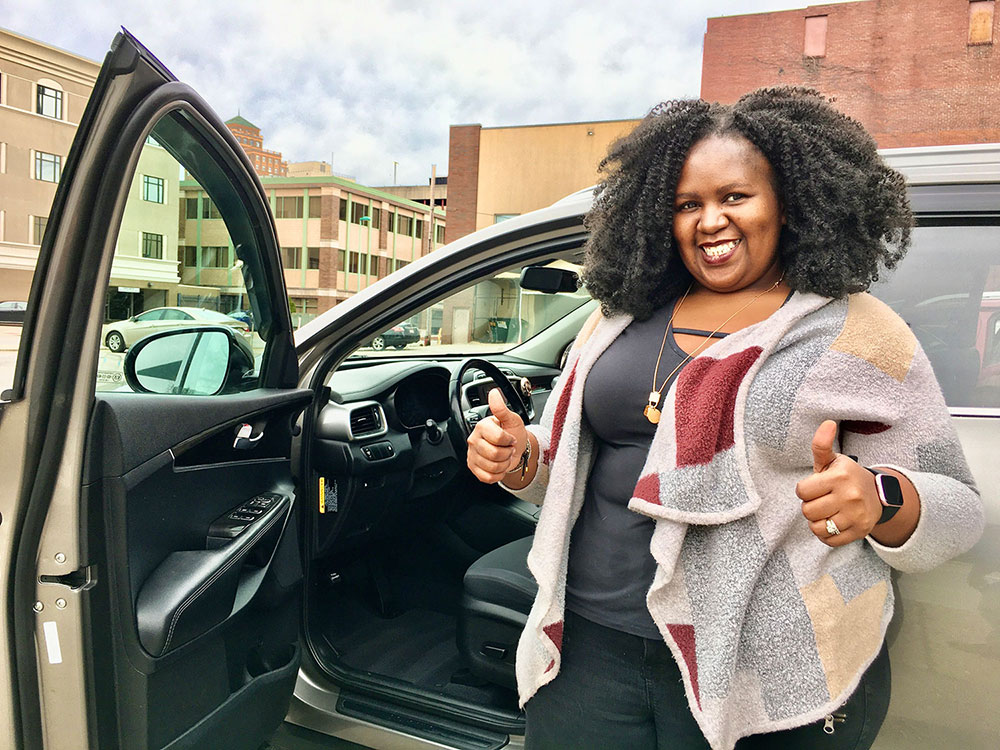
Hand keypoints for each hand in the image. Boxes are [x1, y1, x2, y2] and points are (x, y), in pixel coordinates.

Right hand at [466, 388, 527, 483]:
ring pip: (492, 467)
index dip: (509, 441)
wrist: (514, 449)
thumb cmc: (513, 433)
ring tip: (504, 457)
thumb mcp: (512, 419)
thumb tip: (494, 393)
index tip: (510, 438)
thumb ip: (502, 408)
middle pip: (495, 454)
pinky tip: (499, 466)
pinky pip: (487, 477)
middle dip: (507, 453)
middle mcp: (474, 440)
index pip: (498, 438)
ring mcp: (472, 455)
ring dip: (504, 464)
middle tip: (507, 448)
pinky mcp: (473, 468)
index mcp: (482, 426)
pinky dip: (498, 474)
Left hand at [796, 420, 881, 546]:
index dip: (805, 490)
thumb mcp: (833, 460)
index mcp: (839, 476)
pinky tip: (834, 523)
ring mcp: (856, 515)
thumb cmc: (847, 477)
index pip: (802, 491)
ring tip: (827, 512)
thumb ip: (822, 445)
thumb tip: (828, 422)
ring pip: (817, 527)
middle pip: (807, 511)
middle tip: (823, 500)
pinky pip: (829, 540)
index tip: (816, 487)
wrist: (879, 495)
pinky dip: (826, 535)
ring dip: (817, 521)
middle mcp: (850, 496)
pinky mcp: (860, 531)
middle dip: (811, 506)